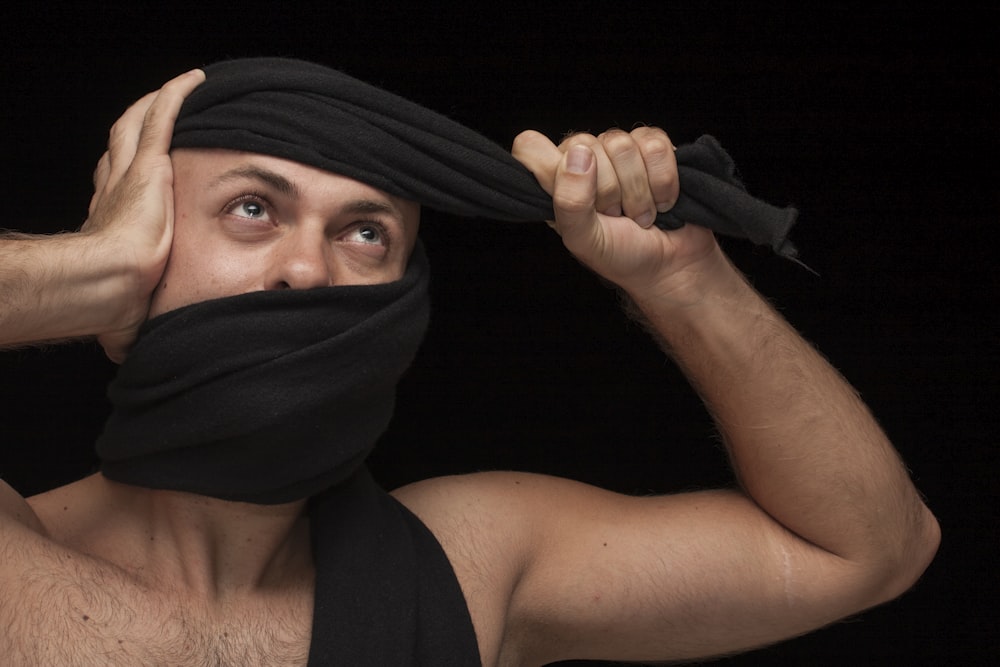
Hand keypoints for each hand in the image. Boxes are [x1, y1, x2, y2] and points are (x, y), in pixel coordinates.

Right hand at [81, 68, 203, 361]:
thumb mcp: (126, 311)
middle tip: (160, 117)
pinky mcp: (149, 169)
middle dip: (140, 131)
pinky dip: (176, 96)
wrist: (109, 288)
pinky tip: (195, 80)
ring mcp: (132, 176)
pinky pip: (163, 119)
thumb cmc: (112, 306)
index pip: (118, 185)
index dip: (126, 172)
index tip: (146, 173)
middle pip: (126, 148)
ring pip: (141, 125)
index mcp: (114, 222)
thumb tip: (130, 354)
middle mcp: (117, 191)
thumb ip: (130, 320)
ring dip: (158, 105)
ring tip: (184, 90)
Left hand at [512, 127, 722, 301]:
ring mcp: (619, 151)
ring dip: (638, 191)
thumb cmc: (622, 256)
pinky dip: (663, 181)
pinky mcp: (653, 147)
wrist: (672, 265)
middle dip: (608, 192)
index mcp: (556, 181)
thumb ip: (570, 202)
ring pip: (622, 144)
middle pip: (585, 145)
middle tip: (616, 217)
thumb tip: (578, 155)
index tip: (574, 199)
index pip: (530, 146)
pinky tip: (661, 200)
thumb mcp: (585, 240)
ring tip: (640, 214)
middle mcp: (583, 160)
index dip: (550, 167)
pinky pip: (655, 145)